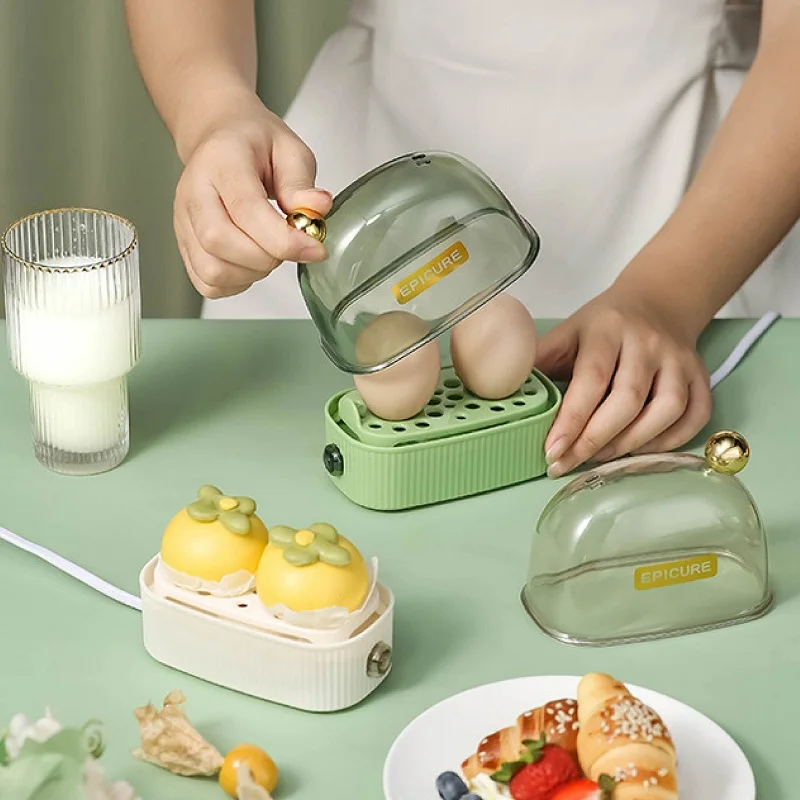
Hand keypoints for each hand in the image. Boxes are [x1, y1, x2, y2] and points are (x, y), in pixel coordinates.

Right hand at [173, 93, 332, 297]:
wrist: (221, 140)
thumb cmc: (254, 145)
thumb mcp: (288, 150)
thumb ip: (301, 183)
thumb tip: (318, 208)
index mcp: (220, 162)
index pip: (246, 210)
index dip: (284, 239)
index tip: (315, 248)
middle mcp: (193, 193)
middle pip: (220, 243)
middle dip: (268, 257)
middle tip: (289, 244)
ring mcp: (183, 222)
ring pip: (212, 270)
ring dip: (253, 273)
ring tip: (270, 251)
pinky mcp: (184, 246)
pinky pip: (207, 283)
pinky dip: (236, 283)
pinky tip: (251, 263)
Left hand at [535, 287, 711, 477]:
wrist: (657, 303)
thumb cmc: (603, 326)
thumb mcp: (567, 332)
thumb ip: (539, 360)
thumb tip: (502, 390)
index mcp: (608, 329)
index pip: (592, 378)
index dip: (572, 419)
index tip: (552, 451)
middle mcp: (648, 343)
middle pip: (628, 399)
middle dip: (595, 439)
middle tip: (568, 463)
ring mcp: (679, 360)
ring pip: (666, 410)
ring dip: (631, 443)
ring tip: (599, 457)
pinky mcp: (702, 376)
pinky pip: (694, 416)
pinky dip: (669, 441)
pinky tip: (639, 450)